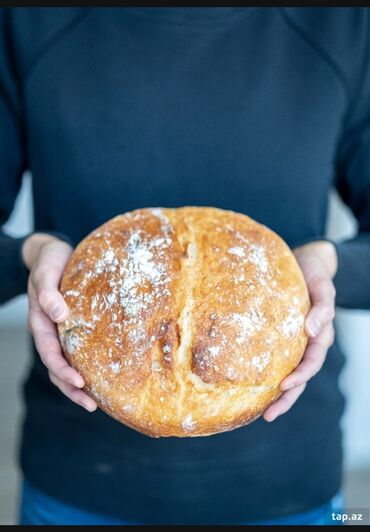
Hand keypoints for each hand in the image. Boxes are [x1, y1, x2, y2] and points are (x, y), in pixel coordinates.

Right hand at [23, 233, 96, 411]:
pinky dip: (88, 366)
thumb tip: (60, 315)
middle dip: (72, 388)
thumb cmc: (49, 263)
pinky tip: (103, 375)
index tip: (80, 382)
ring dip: (78, 385)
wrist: (52, 253)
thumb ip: (49, 294)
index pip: (50, 353)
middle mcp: (51, 332)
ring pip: (67, 364)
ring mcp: (61, 332)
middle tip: (92, 405)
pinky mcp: (75, 327)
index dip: (63, 370)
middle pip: (58, 368)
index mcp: (41, 323)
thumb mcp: (46, 274)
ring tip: (97, 402)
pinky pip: (79, 351)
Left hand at [263, 240, 336, 421]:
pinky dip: (266, 374)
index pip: (311, 362)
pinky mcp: (281, 337)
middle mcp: (307, 344)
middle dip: (286, 398)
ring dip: (277, 395)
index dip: (300, 376)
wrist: (307, 264)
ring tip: (260, 412)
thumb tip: (311, 329)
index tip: (283, 385)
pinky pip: (275, 359)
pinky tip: (251, 384)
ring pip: (287, 373)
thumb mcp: (323, 287)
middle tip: (268, 415)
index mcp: (320, 335)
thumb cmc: (315, 275)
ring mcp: (295, 343)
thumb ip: (322, 307)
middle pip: (300, 377)